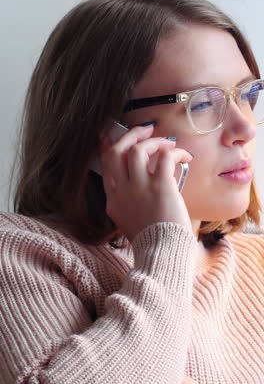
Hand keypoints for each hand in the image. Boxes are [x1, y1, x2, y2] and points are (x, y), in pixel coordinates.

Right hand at [101, 124, 192, 241]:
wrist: (162, 254)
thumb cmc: (152, 242)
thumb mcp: (129, 223)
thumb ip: (128, 204)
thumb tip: (142, 186)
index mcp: (113, 201)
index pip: (106, 166)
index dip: (110, 147)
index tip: (115, 136)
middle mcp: (122, 191)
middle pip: (116, 151)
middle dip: (130, 135)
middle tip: (145, 129)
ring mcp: (139, 188)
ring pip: (138, 149)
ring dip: (154, 141)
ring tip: (168, 143)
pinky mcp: (160, 186)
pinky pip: (165, 157)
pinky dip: (176, 152)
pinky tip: (184, 155)